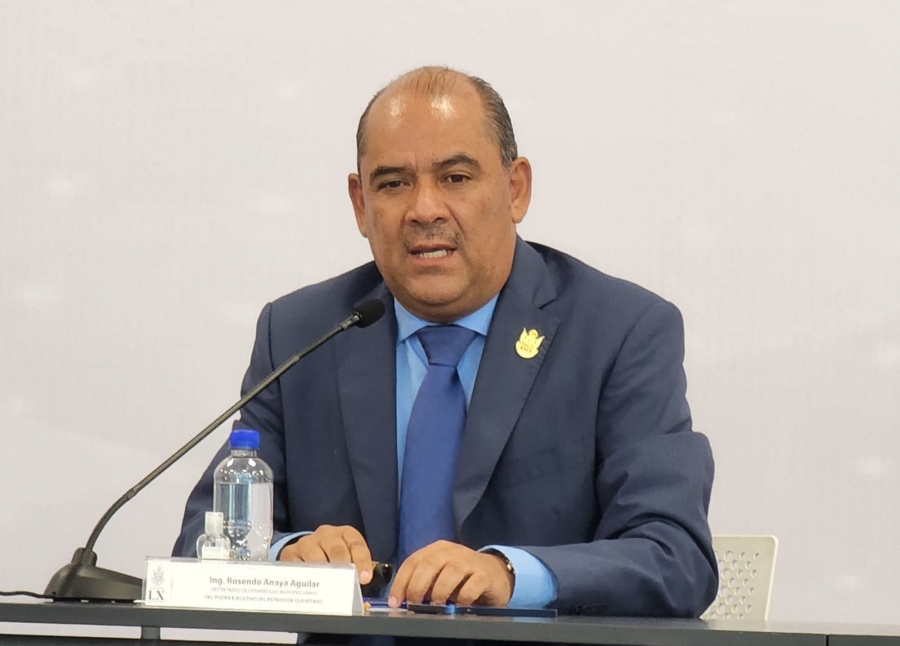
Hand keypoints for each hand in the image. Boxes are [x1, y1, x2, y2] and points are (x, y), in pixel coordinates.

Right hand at [278, 524, 373, 584]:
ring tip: (330, 591)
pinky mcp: (290, 553)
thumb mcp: (348, 559)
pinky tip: (310, 589)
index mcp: (345, 533)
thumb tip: (364, 603)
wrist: (306, 550)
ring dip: (324, 575)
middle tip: (347, 586)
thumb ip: (357, 574)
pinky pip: (297, 566)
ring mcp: (307, 542)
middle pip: (337, 550)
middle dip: (344, 569)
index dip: (362, 561)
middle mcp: (327, 534)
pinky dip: (304, 579)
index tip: (364, 578)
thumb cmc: (333, 557)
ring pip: (316, 557)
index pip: (356, 544)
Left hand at [388, 540, 512, 607]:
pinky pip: (471, 586)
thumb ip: (424, 583)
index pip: (412, 561)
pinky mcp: (485, 575)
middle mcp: (451, 552)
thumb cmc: (462, 577)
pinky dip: (462, 598)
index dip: (401, 582)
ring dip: (439, 592)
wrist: (496, 573)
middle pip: (429, 564)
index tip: (395, 602)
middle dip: (417, 587)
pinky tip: (458, 606)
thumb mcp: (440, 576)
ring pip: (450, 573)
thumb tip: (403, 600)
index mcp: (436, 550)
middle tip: (414, 605)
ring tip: (436, 606)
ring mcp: (469, 561)